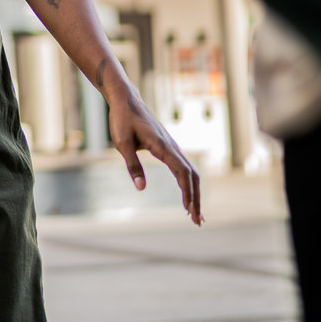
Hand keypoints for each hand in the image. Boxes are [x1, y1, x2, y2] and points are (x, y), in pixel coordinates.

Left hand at [106, 79, 202, 224]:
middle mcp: (172, 147)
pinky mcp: (168, 148)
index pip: (182, 172)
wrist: (126, 100)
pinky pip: (183, 167)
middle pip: (192, 175)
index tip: (189, 211)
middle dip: (196, 199)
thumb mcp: (122, 143)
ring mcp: (172, 147)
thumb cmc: (122, 120)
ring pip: (190, 172)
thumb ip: (132, 165)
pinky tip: (186, 194)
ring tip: (195, 214)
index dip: (187, 192)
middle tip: (198, 222)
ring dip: (194, 193)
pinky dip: (188, 183)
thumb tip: (141, 189)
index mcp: (163, 146)